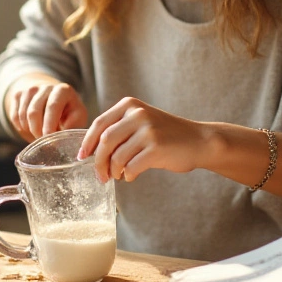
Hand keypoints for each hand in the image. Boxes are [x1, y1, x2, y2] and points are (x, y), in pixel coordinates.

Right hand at [7, 75, 88, 141]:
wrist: (53, 98)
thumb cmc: (68, 112)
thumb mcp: (77, 117)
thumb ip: (72, 127)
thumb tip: (60, 139)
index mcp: (63, 90)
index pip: (52, 106)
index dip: (49, 124)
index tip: (47, 137)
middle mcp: (45, 86)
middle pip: (34, 111)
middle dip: (36, 130)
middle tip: (43, 142)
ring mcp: (30, 89)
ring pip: (22, 115)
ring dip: (29, 130)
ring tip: (40, 134)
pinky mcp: (18, 95)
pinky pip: (15, 117)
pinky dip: (21, 127)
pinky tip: (31, 128)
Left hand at [78, 97, 210, 182]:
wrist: (199, 140)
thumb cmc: (167, 135)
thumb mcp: (142, 121)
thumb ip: (120, 129)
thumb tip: (92, 151)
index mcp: (130, 105)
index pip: (99, 124)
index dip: (87, 142)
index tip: (82, 157)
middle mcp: (137, 114)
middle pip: (105, 141)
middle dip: (98, 162)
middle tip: (99, 176)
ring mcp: (148, 130)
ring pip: (117, 156)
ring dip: (113, 171)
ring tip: (117, 176)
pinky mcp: (156, 148)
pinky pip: (131, 167)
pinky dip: (128, 175)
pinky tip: (131, 176)